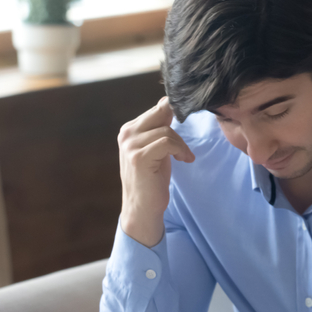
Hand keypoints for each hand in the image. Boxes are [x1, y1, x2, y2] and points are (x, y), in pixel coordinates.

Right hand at [117, 96, 195, 246]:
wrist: (142, 206)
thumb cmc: (152, 178)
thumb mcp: (157, 149)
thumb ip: (160, 129)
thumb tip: (170, 105)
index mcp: (129, 130)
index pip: (156, 109)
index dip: (174, 113)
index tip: (185, 127)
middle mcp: (126, 134)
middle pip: (160, 114)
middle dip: (178, 130)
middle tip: (184, 148)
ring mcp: (130, 145)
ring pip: (166, 130)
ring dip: (181, 145)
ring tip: (184, 158)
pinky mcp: (139, 157)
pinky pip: (167, 142)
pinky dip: (180, 150)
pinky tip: (184, 160)